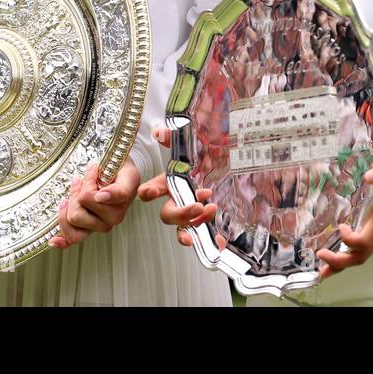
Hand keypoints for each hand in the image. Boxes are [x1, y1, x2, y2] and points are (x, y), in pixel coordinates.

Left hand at [50, 159, 140, 248]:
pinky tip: (54, 239)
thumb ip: (116, 180)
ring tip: (74, 191)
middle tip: (82, 180)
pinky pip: (74, 238)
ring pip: (75, 219)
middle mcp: (116, 214)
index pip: (119, 195)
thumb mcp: (120, 162)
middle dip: (80, 190)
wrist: (116, 173)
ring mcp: (101, 224)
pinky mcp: (89, 229)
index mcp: (126, 194)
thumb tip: (100, 197)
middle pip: (88, 204)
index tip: (100, 184)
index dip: (108, 194)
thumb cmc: (116, 167)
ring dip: (70, 203)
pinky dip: (62, 240)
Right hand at [136, 127, 224, 249]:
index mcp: (169, 182)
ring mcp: (190, 214)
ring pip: (183, 228)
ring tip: (210, 211)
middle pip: (168, 214)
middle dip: (181, 213)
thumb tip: (158, 132)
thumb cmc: (202, 156)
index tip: (148, 193)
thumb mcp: (189, 145)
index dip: (148, 192)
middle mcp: (176, 200)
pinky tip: (219, 241)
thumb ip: (173, 139)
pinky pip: (204, 236)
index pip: (151, 190)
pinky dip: (210, 240)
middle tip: (197, 205)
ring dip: (193, 226)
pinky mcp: (205, 222)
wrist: (225, 165)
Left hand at [315, 157, 372, 279]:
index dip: (350, 239)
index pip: (365, 240)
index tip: (341, 225)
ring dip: (342, 262)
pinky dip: (350, 254)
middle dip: (340, 262)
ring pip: (363, 255)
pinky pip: (366, 248)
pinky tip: (339, 254)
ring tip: (324, 268)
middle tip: (320, 258)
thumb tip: (369, 176)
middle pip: (361, 255)